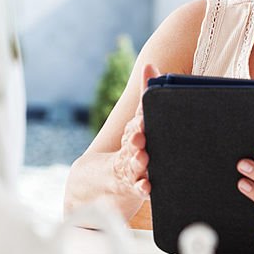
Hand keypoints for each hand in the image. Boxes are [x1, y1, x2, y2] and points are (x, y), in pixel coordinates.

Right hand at [111, 63, 159, 203]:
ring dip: (137, 161)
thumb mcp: (139, 123)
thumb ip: (146, 96)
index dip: (139, 121)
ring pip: (132, 165)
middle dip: (135, 138)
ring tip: (142, 157)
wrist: (103, 183)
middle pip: (131, 143)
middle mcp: (130, 149)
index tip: (142, 119)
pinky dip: (141, 188)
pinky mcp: (132, 188)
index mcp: (134, 132)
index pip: (137, 122)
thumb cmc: (131, 147)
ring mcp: (130, 170)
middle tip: (139, 136)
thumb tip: (150, 64)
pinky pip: (137, 189)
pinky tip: (148, 187)